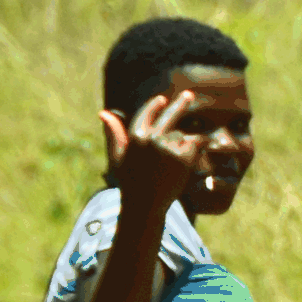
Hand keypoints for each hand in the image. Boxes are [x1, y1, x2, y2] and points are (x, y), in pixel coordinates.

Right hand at [98, 90, 209, 209]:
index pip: (148, 113)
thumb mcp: (118, 157)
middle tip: (189, 95)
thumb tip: (103, 113)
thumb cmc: (130, 183)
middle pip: (170, 114)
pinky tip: (196, 154)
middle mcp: (152, 138)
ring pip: (182, 135)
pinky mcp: (183, 157)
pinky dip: (198, 147)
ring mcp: (169, 146)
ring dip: (185, 142)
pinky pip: (195, 144)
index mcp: (135, 136)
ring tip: (180, 159)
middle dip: (181, 104)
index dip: (155, 105)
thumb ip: (114, 134)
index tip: (162, 100)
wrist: (145, 206)